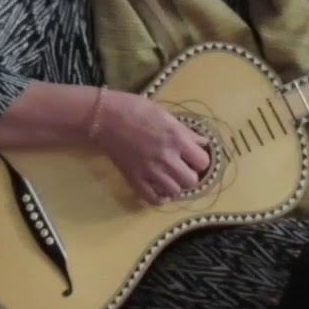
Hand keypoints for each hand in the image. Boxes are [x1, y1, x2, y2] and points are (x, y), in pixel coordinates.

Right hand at [93, 90, 211, 204]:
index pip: (203, 162)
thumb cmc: (136, 109)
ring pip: (175, 192)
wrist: (105, 117)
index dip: (200, 160)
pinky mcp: (134, 180)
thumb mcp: (166, 115)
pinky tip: (160, 189)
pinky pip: (153, 199)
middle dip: (190, 174)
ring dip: (175, 186)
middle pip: (191, 181)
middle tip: (183, 167)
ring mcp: (150, 171)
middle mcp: (167, 158)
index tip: (194, 156)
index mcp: (177, 139)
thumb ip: (185, 131)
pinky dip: (159, 197)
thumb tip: (201, 142)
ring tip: (170, 178)